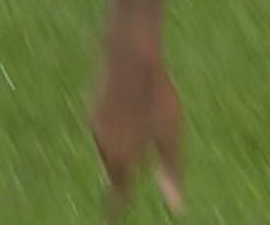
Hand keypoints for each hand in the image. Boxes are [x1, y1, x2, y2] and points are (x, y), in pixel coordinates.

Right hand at [89, 49, 184, 218]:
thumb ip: (171, 171)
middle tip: (130, 168)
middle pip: (115, 168)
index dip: (114, 210)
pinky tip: (129, 104)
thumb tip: (176, 205)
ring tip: (140, 122)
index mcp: (123, 157)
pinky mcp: (93, 108)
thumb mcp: (171, 136)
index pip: (118, 193)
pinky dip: (118, 124)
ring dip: (123, 143)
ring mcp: (95, 125)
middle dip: (124, 172)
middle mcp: (104, 146)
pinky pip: (107, 125)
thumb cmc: (157, 98)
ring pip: (110, 145)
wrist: (130, 59)